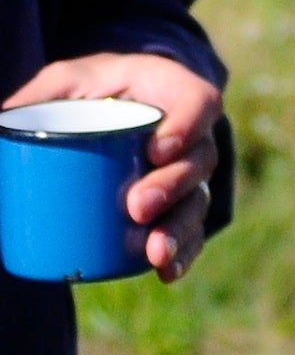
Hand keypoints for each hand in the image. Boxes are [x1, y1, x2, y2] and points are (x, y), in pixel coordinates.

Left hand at [4, 52, 223, 281]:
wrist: (110, 107)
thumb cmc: (88, 89)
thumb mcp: (63, 83)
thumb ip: (36, 100)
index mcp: (171, 91)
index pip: (198, 103)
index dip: (188, 127)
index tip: (156, 151)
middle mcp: (192, 134)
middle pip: (198, 160)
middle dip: (172, 188)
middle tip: (136, 206)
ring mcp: (189, 172)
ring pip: (197, 200)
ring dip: (179, 228)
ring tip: (154, 252)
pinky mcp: (180, 203)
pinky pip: (192, 230)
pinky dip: (183, 252)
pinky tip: (165, 271)